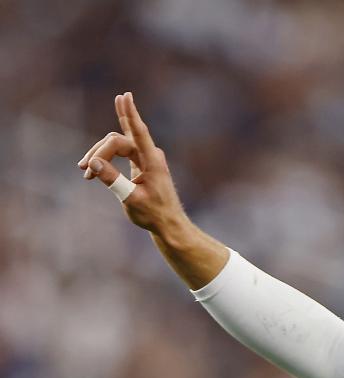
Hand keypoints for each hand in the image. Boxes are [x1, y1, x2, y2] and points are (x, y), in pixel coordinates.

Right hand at [78, 92, 185, 232]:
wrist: (167, 223)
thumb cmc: (153, 213)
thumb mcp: (130, 198)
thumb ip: (112, 179)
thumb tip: (93, 163)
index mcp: (152, 161)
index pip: (138, 132)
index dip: (130, 113)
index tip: (125, 96)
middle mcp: (150, 155)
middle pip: (117, 141)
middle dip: (98, 151)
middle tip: (83, 169)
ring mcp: (145, 158)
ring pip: (116, 145)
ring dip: (99, 155)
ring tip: (85, 172)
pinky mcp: (140, 163)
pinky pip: (121, 149)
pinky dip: (106, 155)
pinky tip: (93, 160)